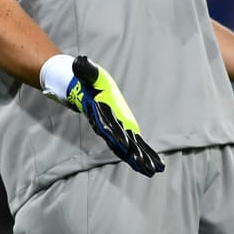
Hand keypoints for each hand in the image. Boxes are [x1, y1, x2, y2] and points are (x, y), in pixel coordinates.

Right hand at [56, 56, 164, 176]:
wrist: (80, 90)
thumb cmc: (87, 80)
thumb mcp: (88, 72)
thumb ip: (86, 69)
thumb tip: (81, 62)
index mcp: (101, 111)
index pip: (108, 125)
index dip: (116, 135)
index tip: (125, 145)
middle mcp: (107, 125)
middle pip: (120, 142)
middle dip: (133, 154)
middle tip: (146, 166)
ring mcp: (113, 130)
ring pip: (126, 148)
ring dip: (139, 159)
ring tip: (153, 171)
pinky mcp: (120, 130)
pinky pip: (130, 145)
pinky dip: (140, 154)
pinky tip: (150, 165)